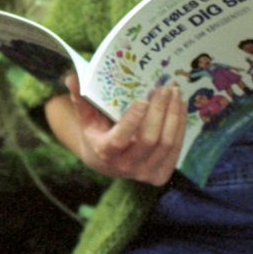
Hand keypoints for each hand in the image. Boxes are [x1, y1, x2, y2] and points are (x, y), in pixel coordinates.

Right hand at [61, 73, 186, 184]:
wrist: (108, 164)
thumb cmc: (98, 134)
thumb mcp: (87, 118)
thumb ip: (81, 98)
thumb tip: (71, 78)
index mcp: (106, 152)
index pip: (120, 139)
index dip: (133, 120)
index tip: (143, 100)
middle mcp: (126, 167)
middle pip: (150, 139)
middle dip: (160, 111)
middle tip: (165, 87)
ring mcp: (145, 173)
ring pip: (167, 143)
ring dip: (174, 115)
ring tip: (175, 92)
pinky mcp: (160, 175)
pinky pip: (176, 149)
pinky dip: (180, 125)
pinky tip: (180, 106)